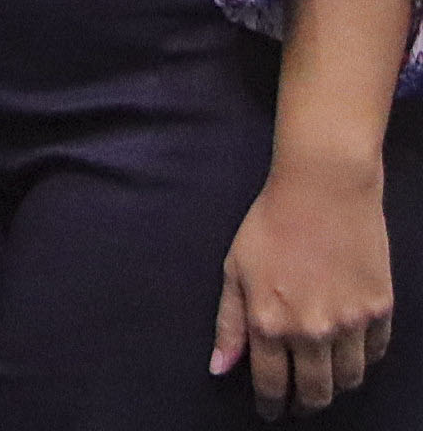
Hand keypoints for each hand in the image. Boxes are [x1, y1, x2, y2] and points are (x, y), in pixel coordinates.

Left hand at [219, 156, 394, 415]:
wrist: (323, 190)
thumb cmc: (270, 224)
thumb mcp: (234, 270)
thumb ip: (229, 323)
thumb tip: (220, 367)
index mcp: (269, 322)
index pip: (271, 383)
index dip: (271, 405)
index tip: (271, 412)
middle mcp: (311, 330)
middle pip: (315, 391)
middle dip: (305, 404)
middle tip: (300, 404)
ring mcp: (350, 322)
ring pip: (349, 379)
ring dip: (336, 386)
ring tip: (325, 381)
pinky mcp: (379, 310)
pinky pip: (374, 353)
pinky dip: (362, 360)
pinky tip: (349, 353)